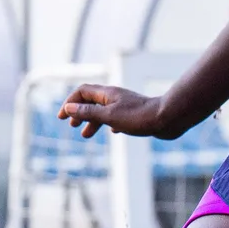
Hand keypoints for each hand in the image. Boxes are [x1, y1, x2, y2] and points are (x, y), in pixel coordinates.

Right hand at [57, 83, 172, 139]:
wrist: (167, 119)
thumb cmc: (138, 117)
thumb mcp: (108, 116)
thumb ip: (88, 112)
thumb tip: (69, 107)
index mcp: (107, 94)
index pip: (82, 92)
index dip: (70, 102)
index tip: (62, 118)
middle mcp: (115, 97)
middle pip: (91, 101)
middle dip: (79, 112)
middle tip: (72, 126)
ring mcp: (125, 105)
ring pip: (103, 110)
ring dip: (92, 121)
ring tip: (86, 135)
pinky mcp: (134, 114)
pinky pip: (116, 116)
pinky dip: (108, 123)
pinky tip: (111, 132)